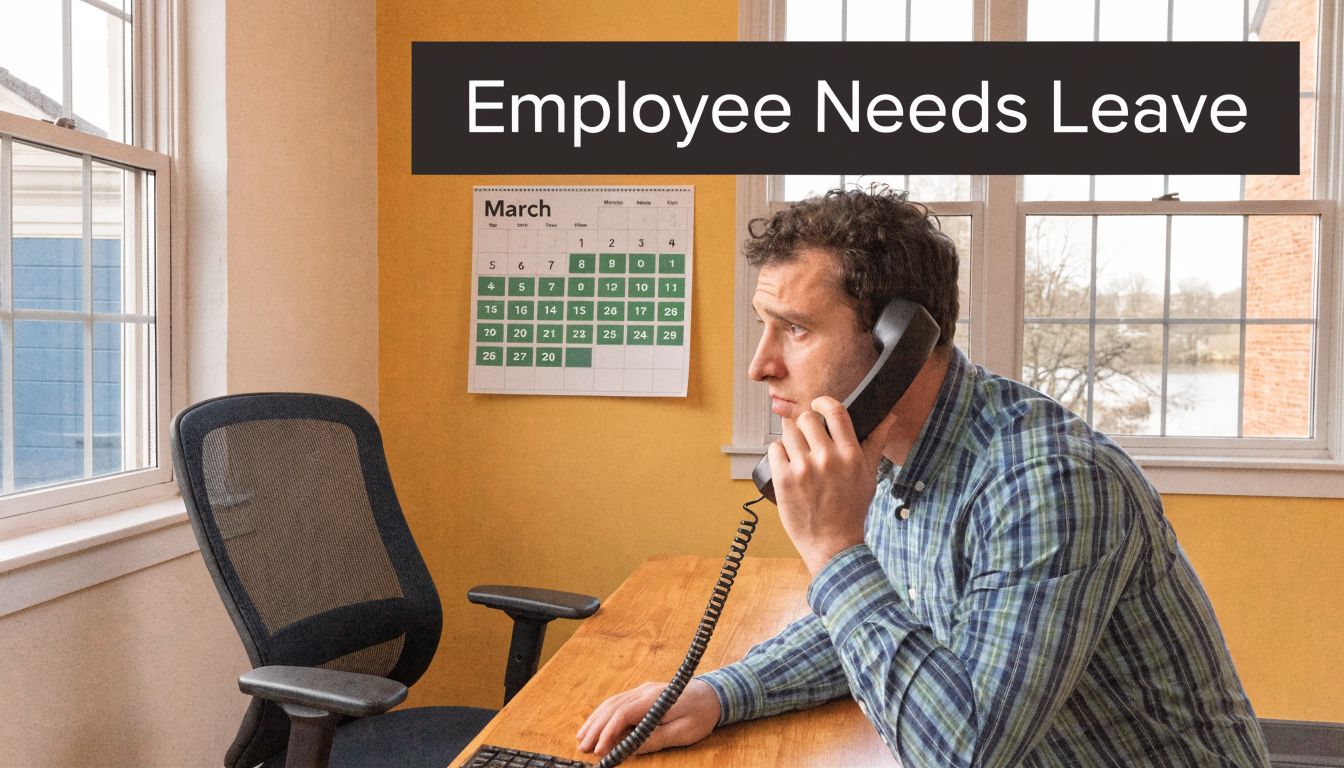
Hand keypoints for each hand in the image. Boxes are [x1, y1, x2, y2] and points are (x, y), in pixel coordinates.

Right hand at [576, 679, 719, 756]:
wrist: (713, 694)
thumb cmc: (701, 714)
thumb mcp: (683, 732)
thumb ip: (656, 739)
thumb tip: (630, 748)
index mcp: (654, 699)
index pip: (623, 714)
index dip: (609, 732)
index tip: (600, 750)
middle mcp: (644, 691)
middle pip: (612, 708)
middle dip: (596, 728)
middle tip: (583, 748)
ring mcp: (642, 690)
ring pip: (612, 703)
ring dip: (595, 721)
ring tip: (582, 738)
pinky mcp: (642, 694)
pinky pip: (618, 702)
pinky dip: (604, 715)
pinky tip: (595, 725)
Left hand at [769, 397, 897, 574]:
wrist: (832, 543)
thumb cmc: (851, 510)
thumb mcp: (869, 475)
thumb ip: (875, 443)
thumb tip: (888, 417)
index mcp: (850, 455)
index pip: (835, 411)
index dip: (823, 402)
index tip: (817, 405)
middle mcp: (827, 459)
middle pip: (806, 419)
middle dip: (804, 425)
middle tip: (806, 438)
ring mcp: (804, 468)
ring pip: (788, 433)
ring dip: (791, 440)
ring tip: (798, 455)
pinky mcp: (784, 479)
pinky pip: (774, 449)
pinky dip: (779, 454)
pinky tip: (788, 466)